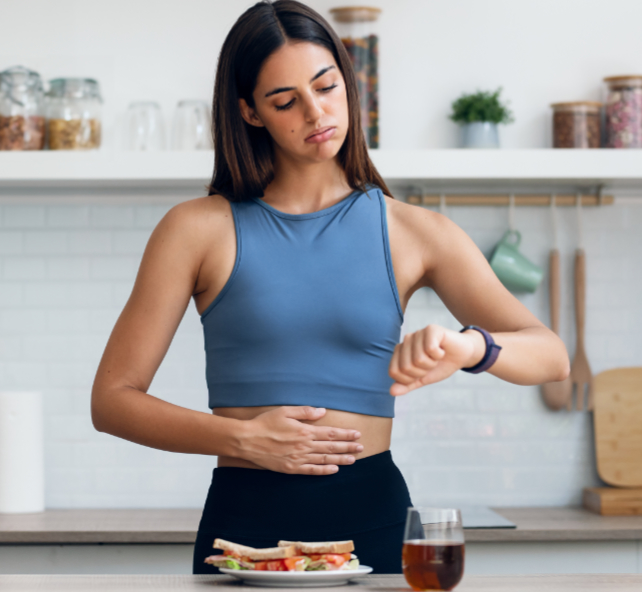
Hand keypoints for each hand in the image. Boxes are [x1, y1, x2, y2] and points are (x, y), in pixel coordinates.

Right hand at [239, 406, 363, 474]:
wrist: (247, 440)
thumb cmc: (265, 423)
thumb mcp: (285, 411)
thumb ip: (305, 412)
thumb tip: (322, 411)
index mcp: (304, 431)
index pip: (330, 433)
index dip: (345, 434)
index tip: (357, 434)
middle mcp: (304, 446)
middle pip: (331, 447)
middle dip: (348, 447)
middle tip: (361, 448)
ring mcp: (298, 459)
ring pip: (324, 460)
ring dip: (340, 460)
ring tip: (353, 460)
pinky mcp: (291, 468)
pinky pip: (311, 470)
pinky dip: (324, 471)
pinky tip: (334, 470)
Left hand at [388, 324, 484, 395]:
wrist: (462, 355)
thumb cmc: (441, 365)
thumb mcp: (422, 379)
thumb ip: (407, 385)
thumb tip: (392, 392)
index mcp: (400, 351)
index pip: (394, 372)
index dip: (410, 379)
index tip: (422, 373)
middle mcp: (406, 340)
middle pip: (406, 367)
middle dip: (422, 372)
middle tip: (432, 363)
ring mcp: (418, 333)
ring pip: (418, 359)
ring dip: (432, 363)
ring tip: (437, 357)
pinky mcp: (431, 329)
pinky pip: (430, 350)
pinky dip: (439, 355)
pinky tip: (442, 350)